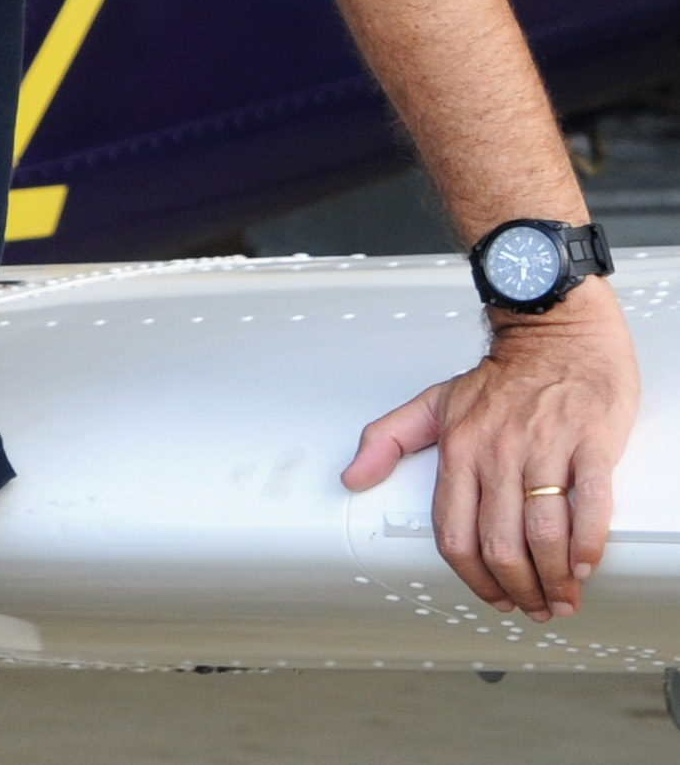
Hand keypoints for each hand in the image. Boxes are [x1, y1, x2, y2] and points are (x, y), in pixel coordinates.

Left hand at [343, 284, 641, 619]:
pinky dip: (587, 542)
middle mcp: (498, 453)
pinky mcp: (591, 443)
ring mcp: (545, 448)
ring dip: (553, 577)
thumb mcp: (433, 402)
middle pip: (499, 541)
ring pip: (542, 531)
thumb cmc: (503, 376)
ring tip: (562, 598)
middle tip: (535, 608)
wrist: (556, 334)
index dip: (471, 575)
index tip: (492, 596)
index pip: (453, 531)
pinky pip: (590, 503)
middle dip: (516, 586)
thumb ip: (388, 440)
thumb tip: (352, 476)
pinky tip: (584, 565)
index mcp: (458, 449)